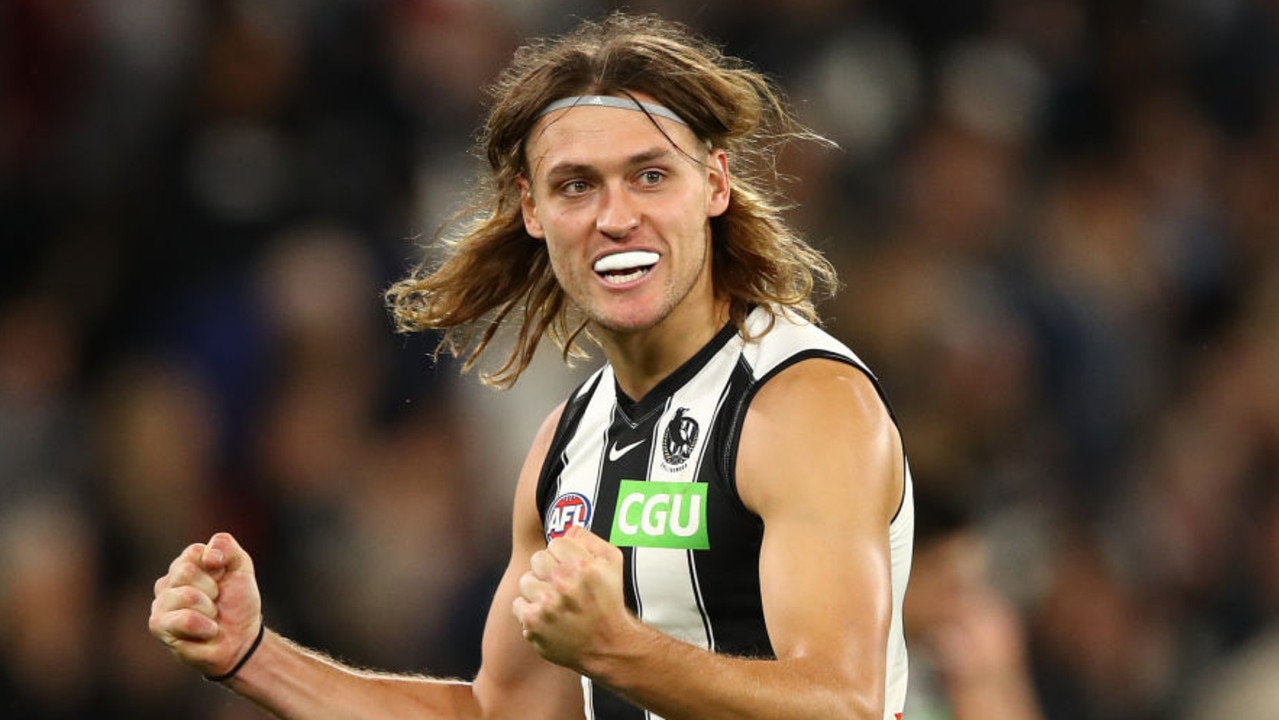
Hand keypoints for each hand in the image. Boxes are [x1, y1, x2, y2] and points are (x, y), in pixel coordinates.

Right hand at [149, 532, 262, 677]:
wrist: (242, 638)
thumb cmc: (238, 602)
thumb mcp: (241, 566)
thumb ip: (226, 546)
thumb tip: (207, 556)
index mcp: (186, 563)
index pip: (194, 552)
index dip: (217, 566)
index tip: (224, 578)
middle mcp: (168, 581)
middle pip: (185, 571)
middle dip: (212, 589)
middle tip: (216, 601)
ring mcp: (160, 603)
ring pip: (186, 596)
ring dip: (210, 609)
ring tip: (211, 617)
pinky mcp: (158, 625)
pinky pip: (184, 619)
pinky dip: (205, 626)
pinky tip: (207, 631)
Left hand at [512, 527, 634, 672]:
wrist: (607, 646)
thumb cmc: (609, 600)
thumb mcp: (612, 562)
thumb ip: (589, 539)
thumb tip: (566, 530)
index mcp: (583, 566)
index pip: (556, 543)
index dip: (564, 555)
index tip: (572, 568)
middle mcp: (564, 584)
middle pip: (538, 559)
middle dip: (549, 570)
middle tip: (562, 585)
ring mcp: (547, 605)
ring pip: (525, 581)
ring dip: (537, 589)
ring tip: (554, 601)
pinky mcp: (534, 624)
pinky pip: (518, 604)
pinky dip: (529, 610)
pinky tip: (546, 616)